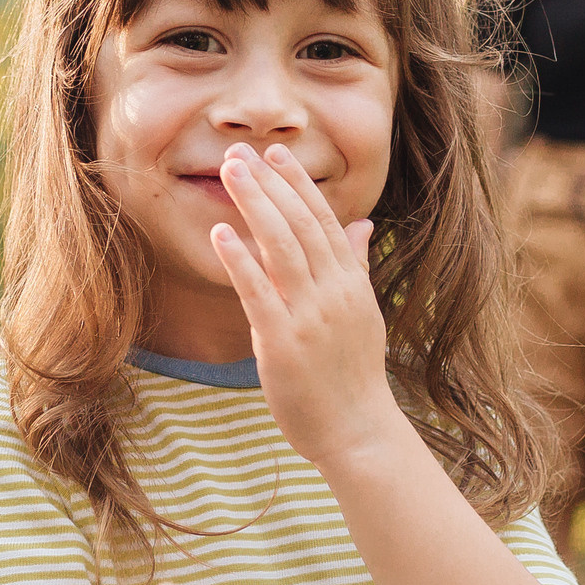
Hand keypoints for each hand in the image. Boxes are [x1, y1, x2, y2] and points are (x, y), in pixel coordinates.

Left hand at [208, 142, 400, 470]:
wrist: (357, 430)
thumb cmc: (353, 374)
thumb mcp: (362, 313)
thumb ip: (356, 265)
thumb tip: (362, 224)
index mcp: (351, 283)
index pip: (324, 220)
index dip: (298, 184)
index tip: (275, 154)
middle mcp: (333, 292)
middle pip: (300, 224)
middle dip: (270, 184)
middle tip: (240, 154)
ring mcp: (309, 316)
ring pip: (280, 247)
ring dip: (254, 205)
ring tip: (229, 174)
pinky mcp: (283, 343)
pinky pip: (259, 292)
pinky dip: (240, 259)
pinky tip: (221, 232)